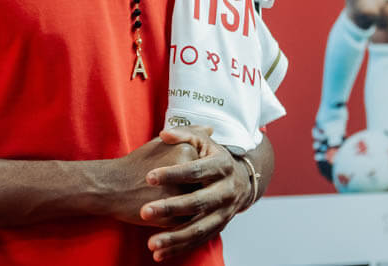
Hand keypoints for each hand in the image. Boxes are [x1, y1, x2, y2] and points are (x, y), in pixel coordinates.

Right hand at [101, 136, 199, 226]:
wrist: (112, 186)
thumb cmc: (136, 164)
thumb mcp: (162, 142)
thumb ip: (189, 133)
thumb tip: (210, 129)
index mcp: (187, 151)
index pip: (205, 165)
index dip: (193, 173)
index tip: (177, 173)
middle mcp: (188, 172)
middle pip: (205, 184)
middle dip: (194, 189)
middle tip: (174, 188)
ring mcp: (182, 195)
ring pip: (201, 205)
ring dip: (191, 205)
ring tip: (171, 201)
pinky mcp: (175, 216)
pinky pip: (190, 221)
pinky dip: (183, 218)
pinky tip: (169, 213)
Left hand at [140, 126, 251, 261]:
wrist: (242, 180)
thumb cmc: (212, 157)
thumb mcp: (202, 142)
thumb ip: (183, 134)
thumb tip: (164, 134)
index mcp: (221, 166)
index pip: (195, 171)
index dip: (172, 174)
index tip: (148, 177)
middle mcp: (226, 191)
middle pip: (197, 202)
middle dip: (170, 208)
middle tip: (144, 212)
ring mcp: (224, 213)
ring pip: (199, 228)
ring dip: (175, 238)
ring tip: (151, 243)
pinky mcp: (219, 227)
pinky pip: (199, 241)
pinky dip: (180, 249)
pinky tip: (159, 255)